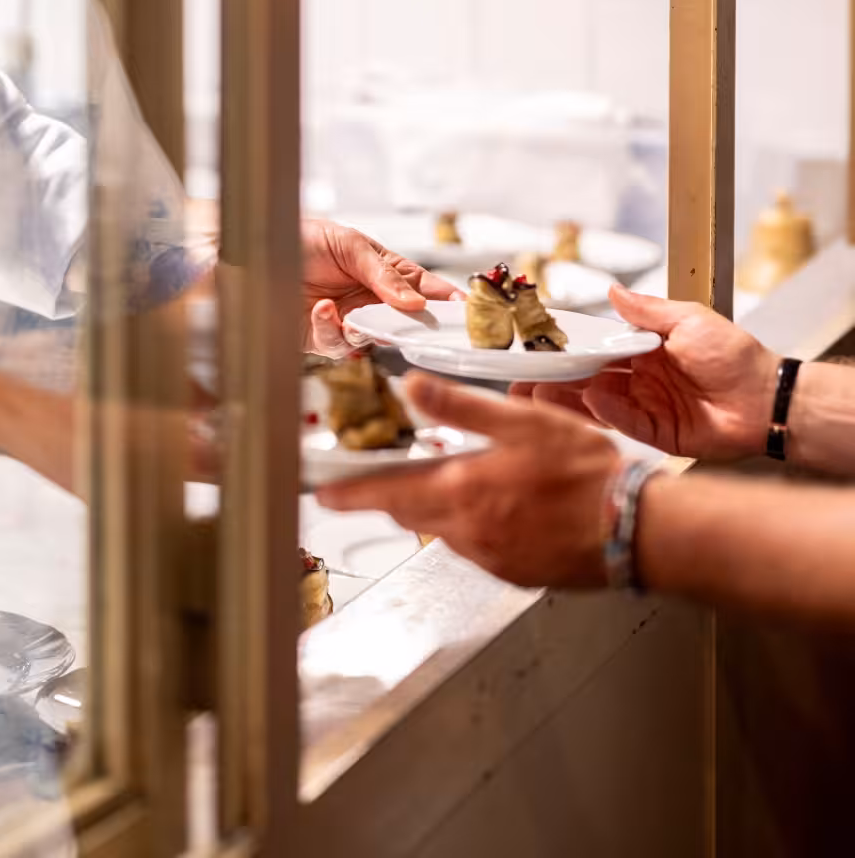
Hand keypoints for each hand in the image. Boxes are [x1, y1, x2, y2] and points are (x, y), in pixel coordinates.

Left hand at [300, 218, 458, 355]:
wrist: (257, 250)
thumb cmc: (303, 237)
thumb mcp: (349, 244)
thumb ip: (383, 274)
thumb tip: (415, 302)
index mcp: (384, 271)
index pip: (423, 287)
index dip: (446, 299)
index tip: (465, 310)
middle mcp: (370, 299)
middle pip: (405, 320)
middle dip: (415, 326)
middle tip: (422, 329)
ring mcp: (348, 320)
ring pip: (375, 338)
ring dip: (369, 329)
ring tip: (355, 315)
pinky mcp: (322, 338)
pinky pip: (338, 344)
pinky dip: (331, 328)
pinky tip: (322, 309)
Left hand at [317, 373, 619, 588]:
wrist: (637, 529)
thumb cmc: (587, 473)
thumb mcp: (522, 421)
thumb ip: (463, 406)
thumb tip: (413, 387)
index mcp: (465, 494)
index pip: (389, 495)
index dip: (352, 494)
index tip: (324, 495)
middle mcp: (472, 533)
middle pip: (412, 515)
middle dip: (392, 497)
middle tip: (380, 480)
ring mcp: (494, 560)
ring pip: (444, 531)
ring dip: (435, 508)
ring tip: (449, 481)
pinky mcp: (517, 574)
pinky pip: (477, 548)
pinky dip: (470, 525)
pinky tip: (494, 505)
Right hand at [510, 286, 777, 462]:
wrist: (766, 398)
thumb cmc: (735, 355)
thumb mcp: (689, 319)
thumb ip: (647, 311)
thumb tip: (611, 291)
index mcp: (643, 351)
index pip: (596, 348)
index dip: (566, 348)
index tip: (535, 345)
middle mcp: (639, 380)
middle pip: (586, 379)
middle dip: (553, 379)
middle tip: (519, 379)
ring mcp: (646, 408)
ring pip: (597, 404)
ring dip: (567, 400)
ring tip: (536, 395)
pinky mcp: (658, 435)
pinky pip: (626, 424)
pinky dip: (607, 414)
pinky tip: (590, 401)